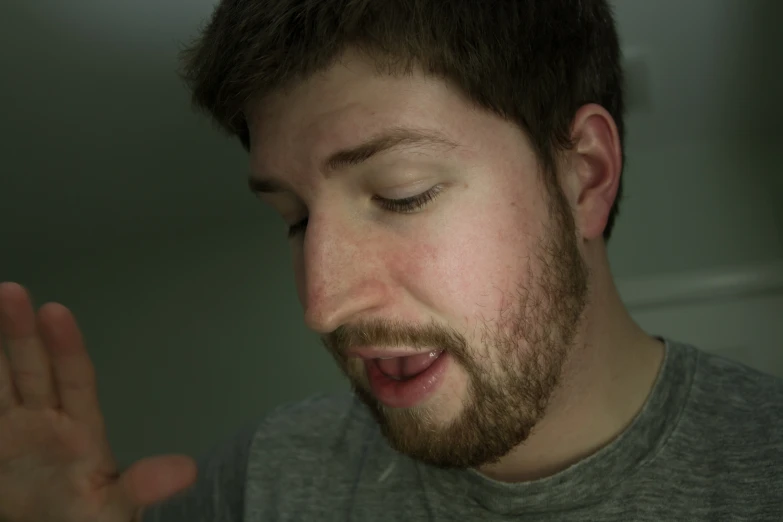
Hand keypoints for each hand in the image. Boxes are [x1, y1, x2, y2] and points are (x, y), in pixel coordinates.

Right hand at [0, 282, 196, 521]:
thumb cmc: (88, 521)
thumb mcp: (114, 509)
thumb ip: (142, 487)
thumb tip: (187, 470)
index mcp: (79, 430)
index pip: (74, 379)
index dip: (66, 346)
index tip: (56, 310)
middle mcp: (43, 422)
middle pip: (32, 369)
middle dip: (20, 331)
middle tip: (10, 290)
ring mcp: (12, 432)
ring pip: (0, 382)